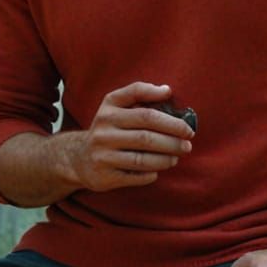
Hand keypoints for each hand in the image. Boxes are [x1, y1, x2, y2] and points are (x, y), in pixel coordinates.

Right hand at [66, 82, 193, 192]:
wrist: (79, 157)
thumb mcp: (117, 105)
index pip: (144, 111)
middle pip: (146, 135)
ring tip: (177, 157)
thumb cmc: (109, 128)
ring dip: (165, 158)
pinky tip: (158, 170)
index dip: (168, 118)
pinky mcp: (103, 175)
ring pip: (141, 158)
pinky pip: (134, 176)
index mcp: (109, 108)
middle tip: (188, 144)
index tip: (186, 125)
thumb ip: (140, 93)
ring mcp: (102, 154)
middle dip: (172, 140)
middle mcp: (103, 129)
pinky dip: (151, 174)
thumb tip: (167, 90)